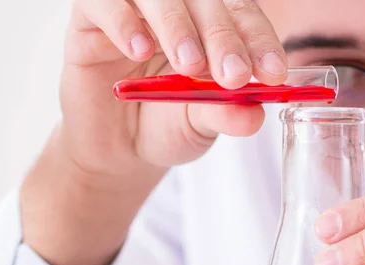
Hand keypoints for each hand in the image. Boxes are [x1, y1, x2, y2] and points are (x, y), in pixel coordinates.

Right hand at [22, 0, 286, 264]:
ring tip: (189, 66)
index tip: (273, 73)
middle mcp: (179, 10)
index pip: (242, 16)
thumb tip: (254, 114)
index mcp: (213, 27)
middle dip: (223, 36)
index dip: (259, 40)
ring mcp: (135, 9)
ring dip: (177, 26)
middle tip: (233, 74)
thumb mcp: (201, 125)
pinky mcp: (91, 18)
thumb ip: (225, 114)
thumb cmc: (165, 128)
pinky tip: (140, 50)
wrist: (119, 150)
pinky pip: (103, 2)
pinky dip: (124, 21)